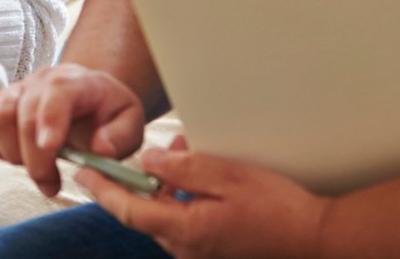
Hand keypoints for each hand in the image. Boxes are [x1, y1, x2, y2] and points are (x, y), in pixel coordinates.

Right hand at [0, 62, 147, 196]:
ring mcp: (16, 90)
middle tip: (51, 184)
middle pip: (21, 115)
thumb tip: (101, 149)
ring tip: (34, 168)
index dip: (49, 120)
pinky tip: (13, 156)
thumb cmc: (107, 112)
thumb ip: (120, 136)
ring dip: (10, 153)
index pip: (57, 93)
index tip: (51, 149)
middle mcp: (41, 81)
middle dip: (34, 160)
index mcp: (75, 81)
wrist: (89, 96)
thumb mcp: (130, 123)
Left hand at [77, 143, 332, 258]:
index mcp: (185, 230)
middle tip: (161, 150)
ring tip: (189, 157)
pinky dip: (184, 200)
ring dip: (168, 189)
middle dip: (144, 181)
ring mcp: (199, 254)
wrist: (316, 239)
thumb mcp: (228, 176)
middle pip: (146, 212)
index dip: (102, 189)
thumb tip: (147, 163)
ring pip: (166, 216)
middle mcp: (187, 249)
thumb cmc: (277, 207)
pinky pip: (184, 223)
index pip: (128, 209)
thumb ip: (183, 169)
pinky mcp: (212, 252)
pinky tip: (203, 181)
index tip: (83, 172)